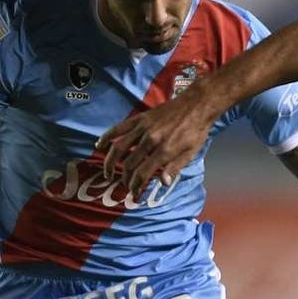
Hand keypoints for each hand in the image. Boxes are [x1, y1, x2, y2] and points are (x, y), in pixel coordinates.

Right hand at [96, 88, 216, 197]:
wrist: (196, 105)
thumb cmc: (196, 131)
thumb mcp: (191, 153)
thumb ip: (174, 168)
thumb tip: (163, 183)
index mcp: (164, 151)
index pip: (143, 173)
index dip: (136, 186)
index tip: (134, 193)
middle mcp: (151, 140)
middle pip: (130, 164)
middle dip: (125, 178)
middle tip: (125, 186)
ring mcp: (143, 128)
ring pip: (119, 148)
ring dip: (110, 163)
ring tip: (107, 173)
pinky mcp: (140, 118)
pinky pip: (119, 128)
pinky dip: (107, 137)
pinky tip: (100, 145)